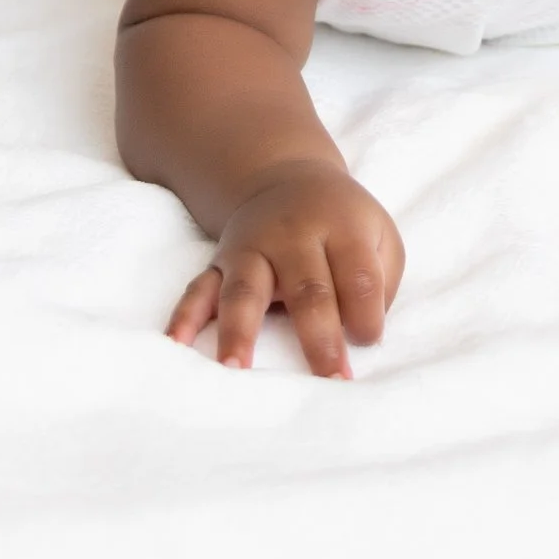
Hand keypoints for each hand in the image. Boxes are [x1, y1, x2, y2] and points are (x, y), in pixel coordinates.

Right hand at [167, 159, 404, 374]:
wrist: (287, 180)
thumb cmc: (342, 225)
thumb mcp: (379, 236)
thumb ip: (382, 282)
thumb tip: (362, 334)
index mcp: (341, 228)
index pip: (359, 275)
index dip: (366, 313)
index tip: (368, 342)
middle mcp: (293, 237)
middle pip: (308, 289)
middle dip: (319, 337)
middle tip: (330, 378)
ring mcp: (252, 249)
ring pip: (246, 290)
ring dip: (239, 330)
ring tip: (235, 369)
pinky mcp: (219, 262)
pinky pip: (200, 288)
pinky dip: (186, 315)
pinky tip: (176, 343)